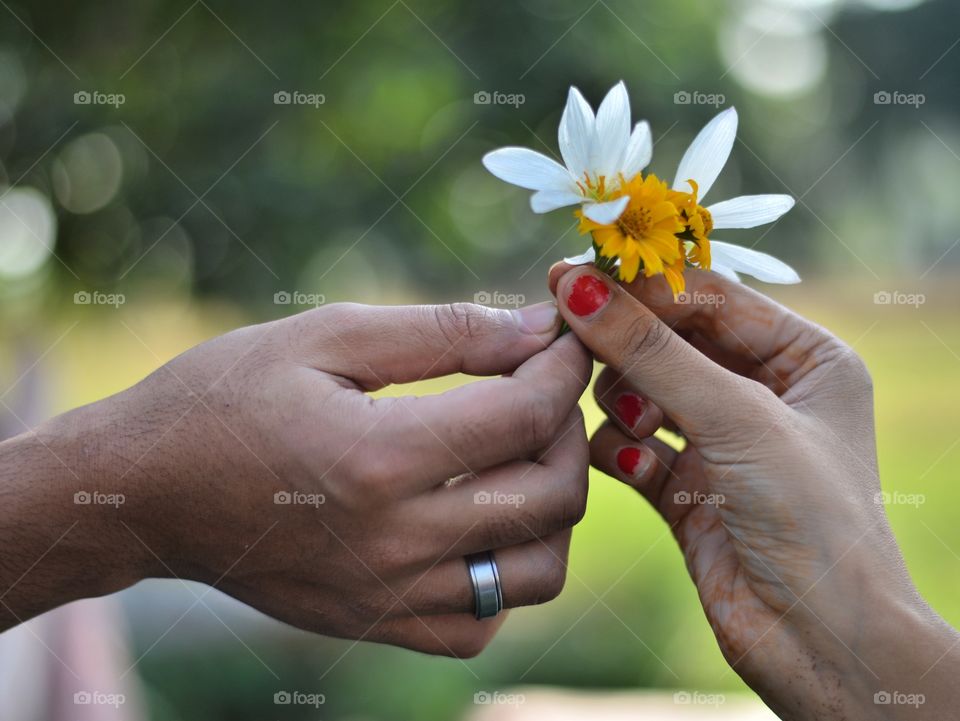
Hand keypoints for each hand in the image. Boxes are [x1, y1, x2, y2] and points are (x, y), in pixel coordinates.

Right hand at [0, 301, 590, 657]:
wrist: (144, 490)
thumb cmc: (225, 397)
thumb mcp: (326, 337)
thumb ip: (444, 332)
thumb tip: (538, 328)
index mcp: (379, 458)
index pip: (526, 416)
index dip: (563, 368)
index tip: (563, 339)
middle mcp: (392, 542)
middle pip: (551, 497)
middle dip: (570, 428)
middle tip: (545, 388)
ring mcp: (386, 595)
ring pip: (537, 572)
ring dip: (552, 507)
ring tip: (522, 455)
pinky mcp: (373, 623)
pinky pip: (481, 621)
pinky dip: (505, 573)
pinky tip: (479, 523)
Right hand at [550, 264, 959, 718]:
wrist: (820, 644)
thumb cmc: (812, 520)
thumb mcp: (737, 418)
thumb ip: (652, 351)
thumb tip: (578, 289)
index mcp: (803, 358)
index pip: (708, 298)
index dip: (639, 286)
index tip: (570, 276)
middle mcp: (762, 394)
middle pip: (667, 342)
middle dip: (626, 348)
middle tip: (570, 343)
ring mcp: (720, 441)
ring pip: (640, 390)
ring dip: (624, 402)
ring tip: (635, 425)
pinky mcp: (684, 488)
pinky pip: (628, 446)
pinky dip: (619, 451)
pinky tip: (630, 467)